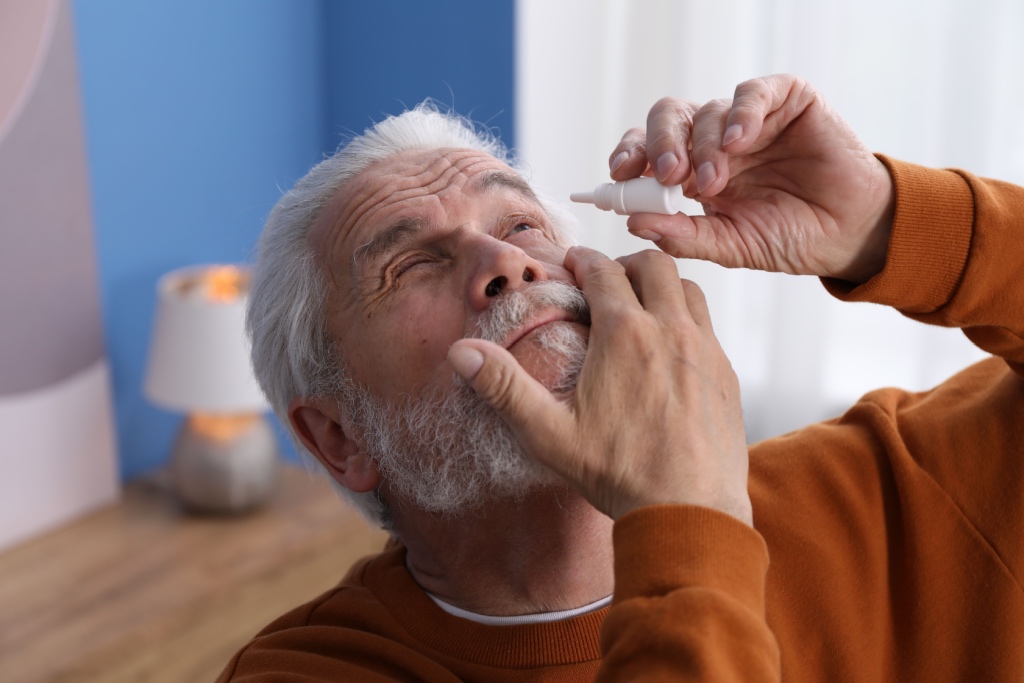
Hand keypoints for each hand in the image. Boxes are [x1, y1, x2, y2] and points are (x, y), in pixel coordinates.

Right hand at [447, 247, 751, 524]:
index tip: (573, 264)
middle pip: (655, 264)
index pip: (604, 270)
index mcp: (624, 334)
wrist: (689, 510)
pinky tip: (670, 348)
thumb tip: (460, 352)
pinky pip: (708, 324)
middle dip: (626, 263)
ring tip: (640, 307)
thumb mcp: (548, 432)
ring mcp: (704, 350)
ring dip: (663, 286)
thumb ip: (504, 387)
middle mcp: (670, 330)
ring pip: (688, 288)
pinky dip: (686, 318)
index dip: (584, 260)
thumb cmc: (618, 473)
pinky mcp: (726, 373)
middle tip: (606, 282)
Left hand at [611, 74, 894, 282]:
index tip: (619, 176)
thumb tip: (633, 223)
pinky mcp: (787, 100)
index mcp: (691, 171)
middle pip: (668, 119)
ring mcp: (749, 119)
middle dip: (660, 144)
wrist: (848, 235)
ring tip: (715, 181)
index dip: (629, 156)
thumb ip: (683, 235)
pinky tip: (740, 142)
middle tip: (668, 174)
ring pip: (707, 111)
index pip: (646, 151)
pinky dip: (741, 113)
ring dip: (704, 145)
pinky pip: (753, 93)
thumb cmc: (788, 238)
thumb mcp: (731, 245)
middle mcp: (713, 140)